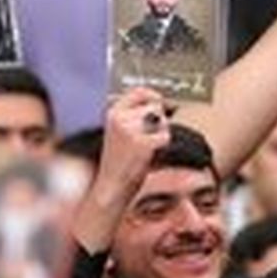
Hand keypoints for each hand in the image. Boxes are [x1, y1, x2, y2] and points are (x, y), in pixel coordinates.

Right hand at [75, 89, 170, 252]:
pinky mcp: (141, 143)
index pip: (139, 91)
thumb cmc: (119, 161)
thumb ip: (138, 115)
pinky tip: (149, 155)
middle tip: (148, 138)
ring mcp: (130, 130)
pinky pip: (165, 137)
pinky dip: (162, 146)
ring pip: (162, 121)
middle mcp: (120, 117)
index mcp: (113, 112)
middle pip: (156, 106)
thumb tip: (166, 103)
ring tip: (146, 147)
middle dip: (159, 120)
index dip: (153, 95)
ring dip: (160, 133)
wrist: (110, 186)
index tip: (160, 101)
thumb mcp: (122, 131)